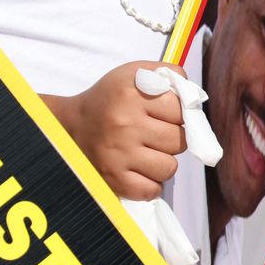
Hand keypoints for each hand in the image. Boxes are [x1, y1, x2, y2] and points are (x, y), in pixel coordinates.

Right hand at [47, 62, 188, 200]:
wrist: (68, 127)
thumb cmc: (108, 100)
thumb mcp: (133, 74)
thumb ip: (167, 75)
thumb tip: (196, 96)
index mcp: (132, 94)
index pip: (180, 109)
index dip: (177, 113)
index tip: (163, 113)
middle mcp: (125, 124)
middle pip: (180, 140)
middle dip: (172, 138)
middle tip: (155, 134)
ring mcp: (119, 155)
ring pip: (170, 167)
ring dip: (162, 162)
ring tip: (147, 153)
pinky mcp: (113, 179)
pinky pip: (152, 190)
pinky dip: (150, 184)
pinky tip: (139, 171)